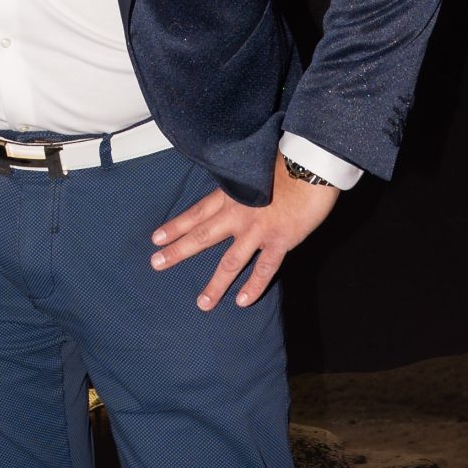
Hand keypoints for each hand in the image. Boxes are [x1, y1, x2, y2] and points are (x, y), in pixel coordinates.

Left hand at [148, 155, 339, 310]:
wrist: (311, 166)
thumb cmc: (286, 163)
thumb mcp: (252, 172)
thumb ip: (240, 188)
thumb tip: (233, 194)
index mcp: (230, 195)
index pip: (196, 213)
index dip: (176, 226)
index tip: (156, 238)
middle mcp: (238, 215)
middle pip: (202, 236)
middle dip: (178, 251)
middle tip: (156, 264)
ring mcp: (258, 230)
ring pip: (230, 262)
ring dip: (216, 284)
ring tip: (203, 304)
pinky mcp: (280, 241)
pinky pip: (264, 269)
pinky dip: (253, 287)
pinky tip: (242, 302)